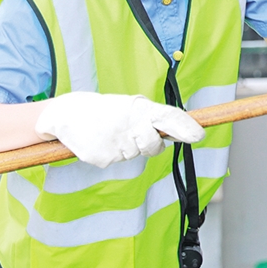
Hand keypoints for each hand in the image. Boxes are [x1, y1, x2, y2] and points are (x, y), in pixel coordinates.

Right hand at [35, 92, 205, 167]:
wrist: (67, 114)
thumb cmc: (107, 110)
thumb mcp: (131, 106)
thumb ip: (154, 119)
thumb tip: (183, 133)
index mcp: (140, 109)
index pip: (168, 116)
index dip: (185, 127)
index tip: (199, 135)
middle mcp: (130, 125)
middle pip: (155, 147)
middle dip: (150, 145)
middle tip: (133, 133)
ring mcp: (116, 144)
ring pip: (135, 155)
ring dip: (128, 147)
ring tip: (112, 132)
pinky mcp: (102, 159)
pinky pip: (116, 161)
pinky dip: (111, 153)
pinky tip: (100, 141)